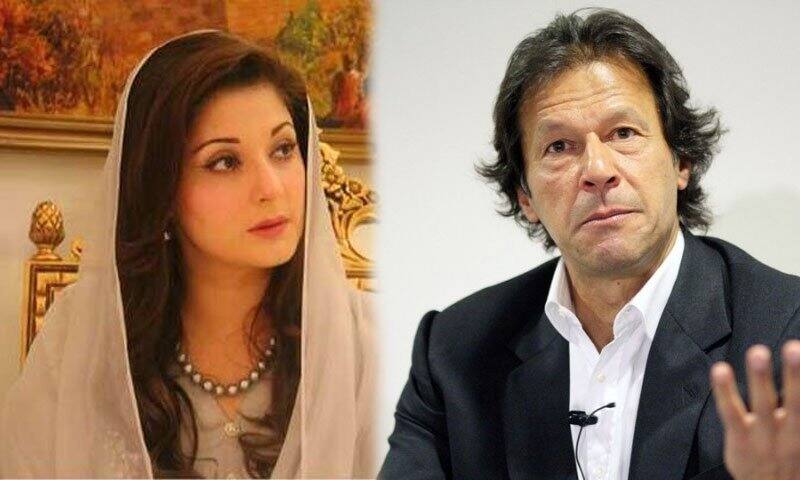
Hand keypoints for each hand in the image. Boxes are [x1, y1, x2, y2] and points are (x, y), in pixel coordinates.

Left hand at [711, 341, 799, 479]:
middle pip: (797, 403)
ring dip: (761, 378)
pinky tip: (719, 371)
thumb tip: (797, 382)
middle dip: (796, 374)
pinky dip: (724, 391)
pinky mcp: (739, 439)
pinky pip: (730, 412)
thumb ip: (798, 411)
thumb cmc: (789, 462)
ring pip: (763, 404)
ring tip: (759, 353)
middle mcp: (791, 434)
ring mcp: (764, 436)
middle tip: (794, 348)